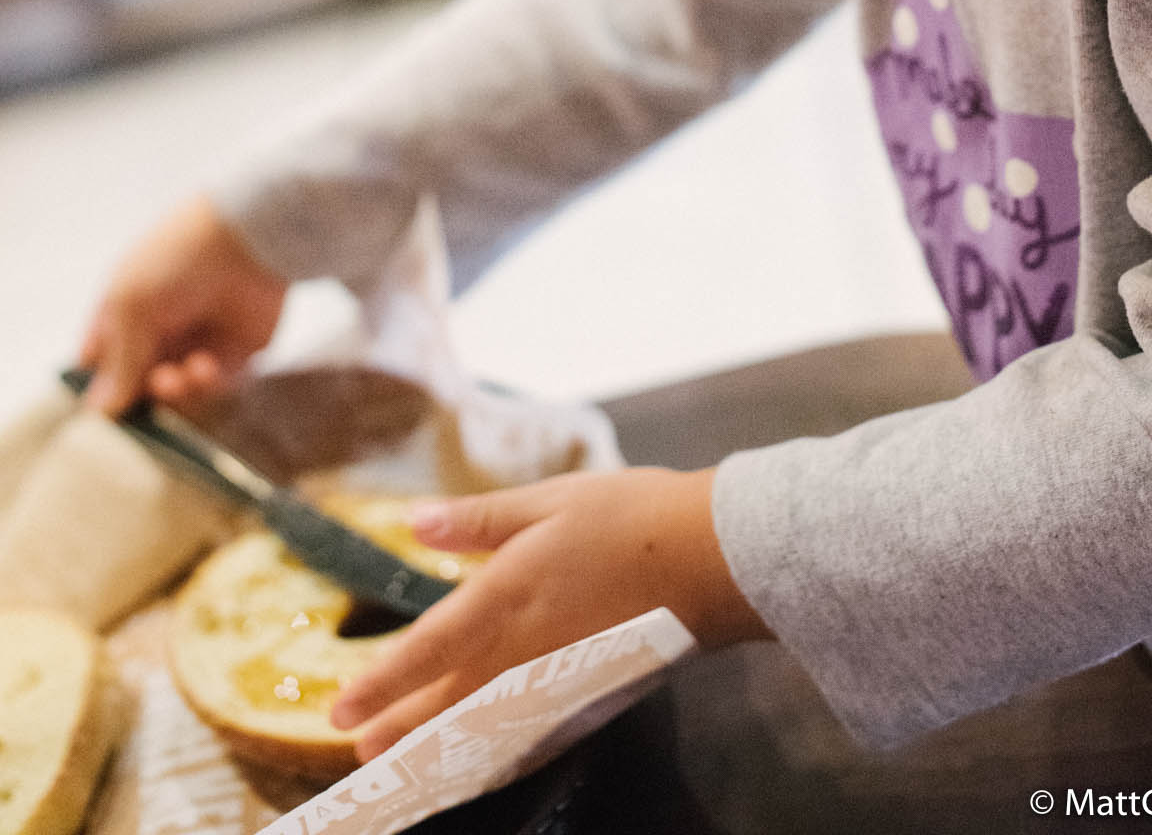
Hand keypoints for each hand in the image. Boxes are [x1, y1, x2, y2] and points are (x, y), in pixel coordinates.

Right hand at [78, 195, 286, 413]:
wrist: (246, 239)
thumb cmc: (175, 260)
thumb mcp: (130, 305)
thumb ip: (118, 362)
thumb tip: (100, 412)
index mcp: (123, 312)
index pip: (99, 362)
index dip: (99, 386)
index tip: (104, 406)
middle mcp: (158, 329)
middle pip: (137, 386)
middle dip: (141, 395)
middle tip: (151, 385)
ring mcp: (196, 341)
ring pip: (176, 394)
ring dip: (173, 394)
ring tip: (178, 378)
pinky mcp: (235, 352)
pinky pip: (214, 387)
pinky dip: (206, 386)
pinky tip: (205, 367)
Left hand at [329, 466, 770, 760]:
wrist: (707, 557)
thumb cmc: (628, 516)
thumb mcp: (548, 500)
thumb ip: (480, 520)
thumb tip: (415, 524)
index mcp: (506, 595)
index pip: (429, 649)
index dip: (381, 681)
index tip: (340, 709)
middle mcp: (523, 647)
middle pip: (448, 699)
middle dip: (402, 724)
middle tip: (360, 747)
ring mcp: (555, 676)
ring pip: (482, 719)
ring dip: (440, 738)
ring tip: (406, 756)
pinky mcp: (585, 690)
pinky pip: (524, 727)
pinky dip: (491, 743)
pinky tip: (481, 746)